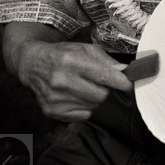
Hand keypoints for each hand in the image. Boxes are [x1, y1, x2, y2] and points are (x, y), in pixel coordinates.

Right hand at [14, 41, 132, 120]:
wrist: (33, 64)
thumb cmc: (63, 54)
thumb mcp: (86, 49)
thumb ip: (108, 61)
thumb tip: (125, 72)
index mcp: (71, 61)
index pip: (104, 76)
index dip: (121, 82)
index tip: (130, 85)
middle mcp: (61, 81)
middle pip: (101, 95)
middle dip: (106, 89)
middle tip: (101, 82)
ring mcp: (55, 98)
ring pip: (93, 106)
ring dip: (95, 98)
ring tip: (85, 86)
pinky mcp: (51, 111)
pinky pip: (83, 115)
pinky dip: (85, 107)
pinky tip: (77, 96)